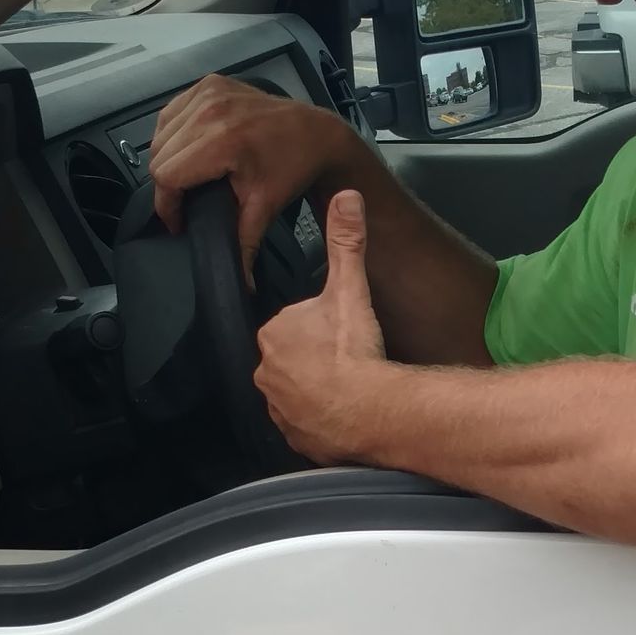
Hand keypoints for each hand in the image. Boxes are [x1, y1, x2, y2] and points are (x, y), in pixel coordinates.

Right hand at [149, 74, 354, 280]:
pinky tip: (192, 148)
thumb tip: (240, 285)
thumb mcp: (266, 207)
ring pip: (160, 134)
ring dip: (169, 157)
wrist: (315, 133)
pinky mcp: (209, 83)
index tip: (180, 220)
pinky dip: (175, 132)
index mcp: (221, 140)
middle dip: (169, 184)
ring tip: (191, 176)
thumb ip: (243, 244)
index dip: (168, 204)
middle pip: (159, 156)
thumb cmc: (292, 167)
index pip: (166, 175)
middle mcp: (210, 110)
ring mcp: (208, 92)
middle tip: (188, 201)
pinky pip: (172, 113)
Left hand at [254, 191, 392, 464]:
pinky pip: (304, 424)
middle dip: (316, 360)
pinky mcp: (293, 437)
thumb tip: (347, 197)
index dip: (318, 329)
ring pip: (297, 392)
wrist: (370, 410)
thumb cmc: (355, 351)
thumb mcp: (352, 288)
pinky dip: (321, 419)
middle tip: (347, 360)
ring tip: (348, 386)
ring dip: (318, 390)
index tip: (340, 334)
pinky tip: (343, 412)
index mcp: (273, 333)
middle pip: (292, 359)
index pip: (291, 325)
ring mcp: (278, 408)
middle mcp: (266, 372)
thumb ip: (346, 242)